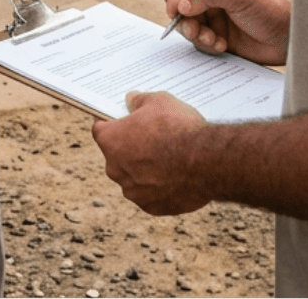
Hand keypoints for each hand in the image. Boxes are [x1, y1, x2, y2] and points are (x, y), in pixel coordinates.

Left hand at [92, 91, 210, 215]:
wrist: (205, 161)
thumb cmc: (178, 128)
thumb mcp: (158, 101)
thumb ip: (139, 100)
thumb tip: (131, 100)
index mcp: (110, 140)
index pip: (101, 129)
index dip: (113, 124)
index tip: (125, 122)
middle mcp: (115, 168)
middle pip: (117, 156)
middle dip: (131, 149)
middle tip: (153, 140)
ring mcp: (133, 191)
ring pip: (134, 178)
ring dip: (146, 171)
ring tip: (169, 161)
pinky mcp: (151, 207)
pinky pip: (152, 196)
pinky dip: (161, 189)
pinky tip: (177, 178)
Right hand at [164, 0, 290, 65]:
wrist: (289, 39)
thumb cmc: (270, 10)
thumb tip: (180, 6)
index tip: (175, 10)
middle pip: (179, 4)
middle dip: (184, 20)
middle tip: (194, 30)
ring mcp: (212, 17)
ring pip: (186, 25)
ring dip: (195, 34)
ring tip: (212, 39)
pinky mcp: (216, 37)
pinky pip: (198, 41)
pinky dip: (206, 45)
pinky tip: (222, 46)